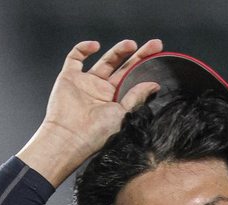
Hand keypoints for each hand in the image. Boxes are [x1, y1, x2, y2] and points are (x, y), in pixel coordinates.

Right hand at [17, 39, 162, 185]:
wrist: (70, 137)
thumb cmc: (96, 133)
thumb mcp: (123, 114)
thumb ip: (137, 97)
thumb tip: (154, 85)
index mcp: (116, 101)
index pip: (134, 79)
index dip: (145, 66)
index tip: (159, 54)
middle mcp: (102, 91)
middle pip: (123, 67)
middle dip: (138, 55)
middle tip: (155, 44)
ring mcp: (86, 83)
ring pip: (105, 61)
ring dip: (118, 50)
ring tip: (131, 44)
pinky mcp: (69, 77)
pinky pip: (75, 58)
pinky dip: (83, 48)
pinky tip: (95, 46)